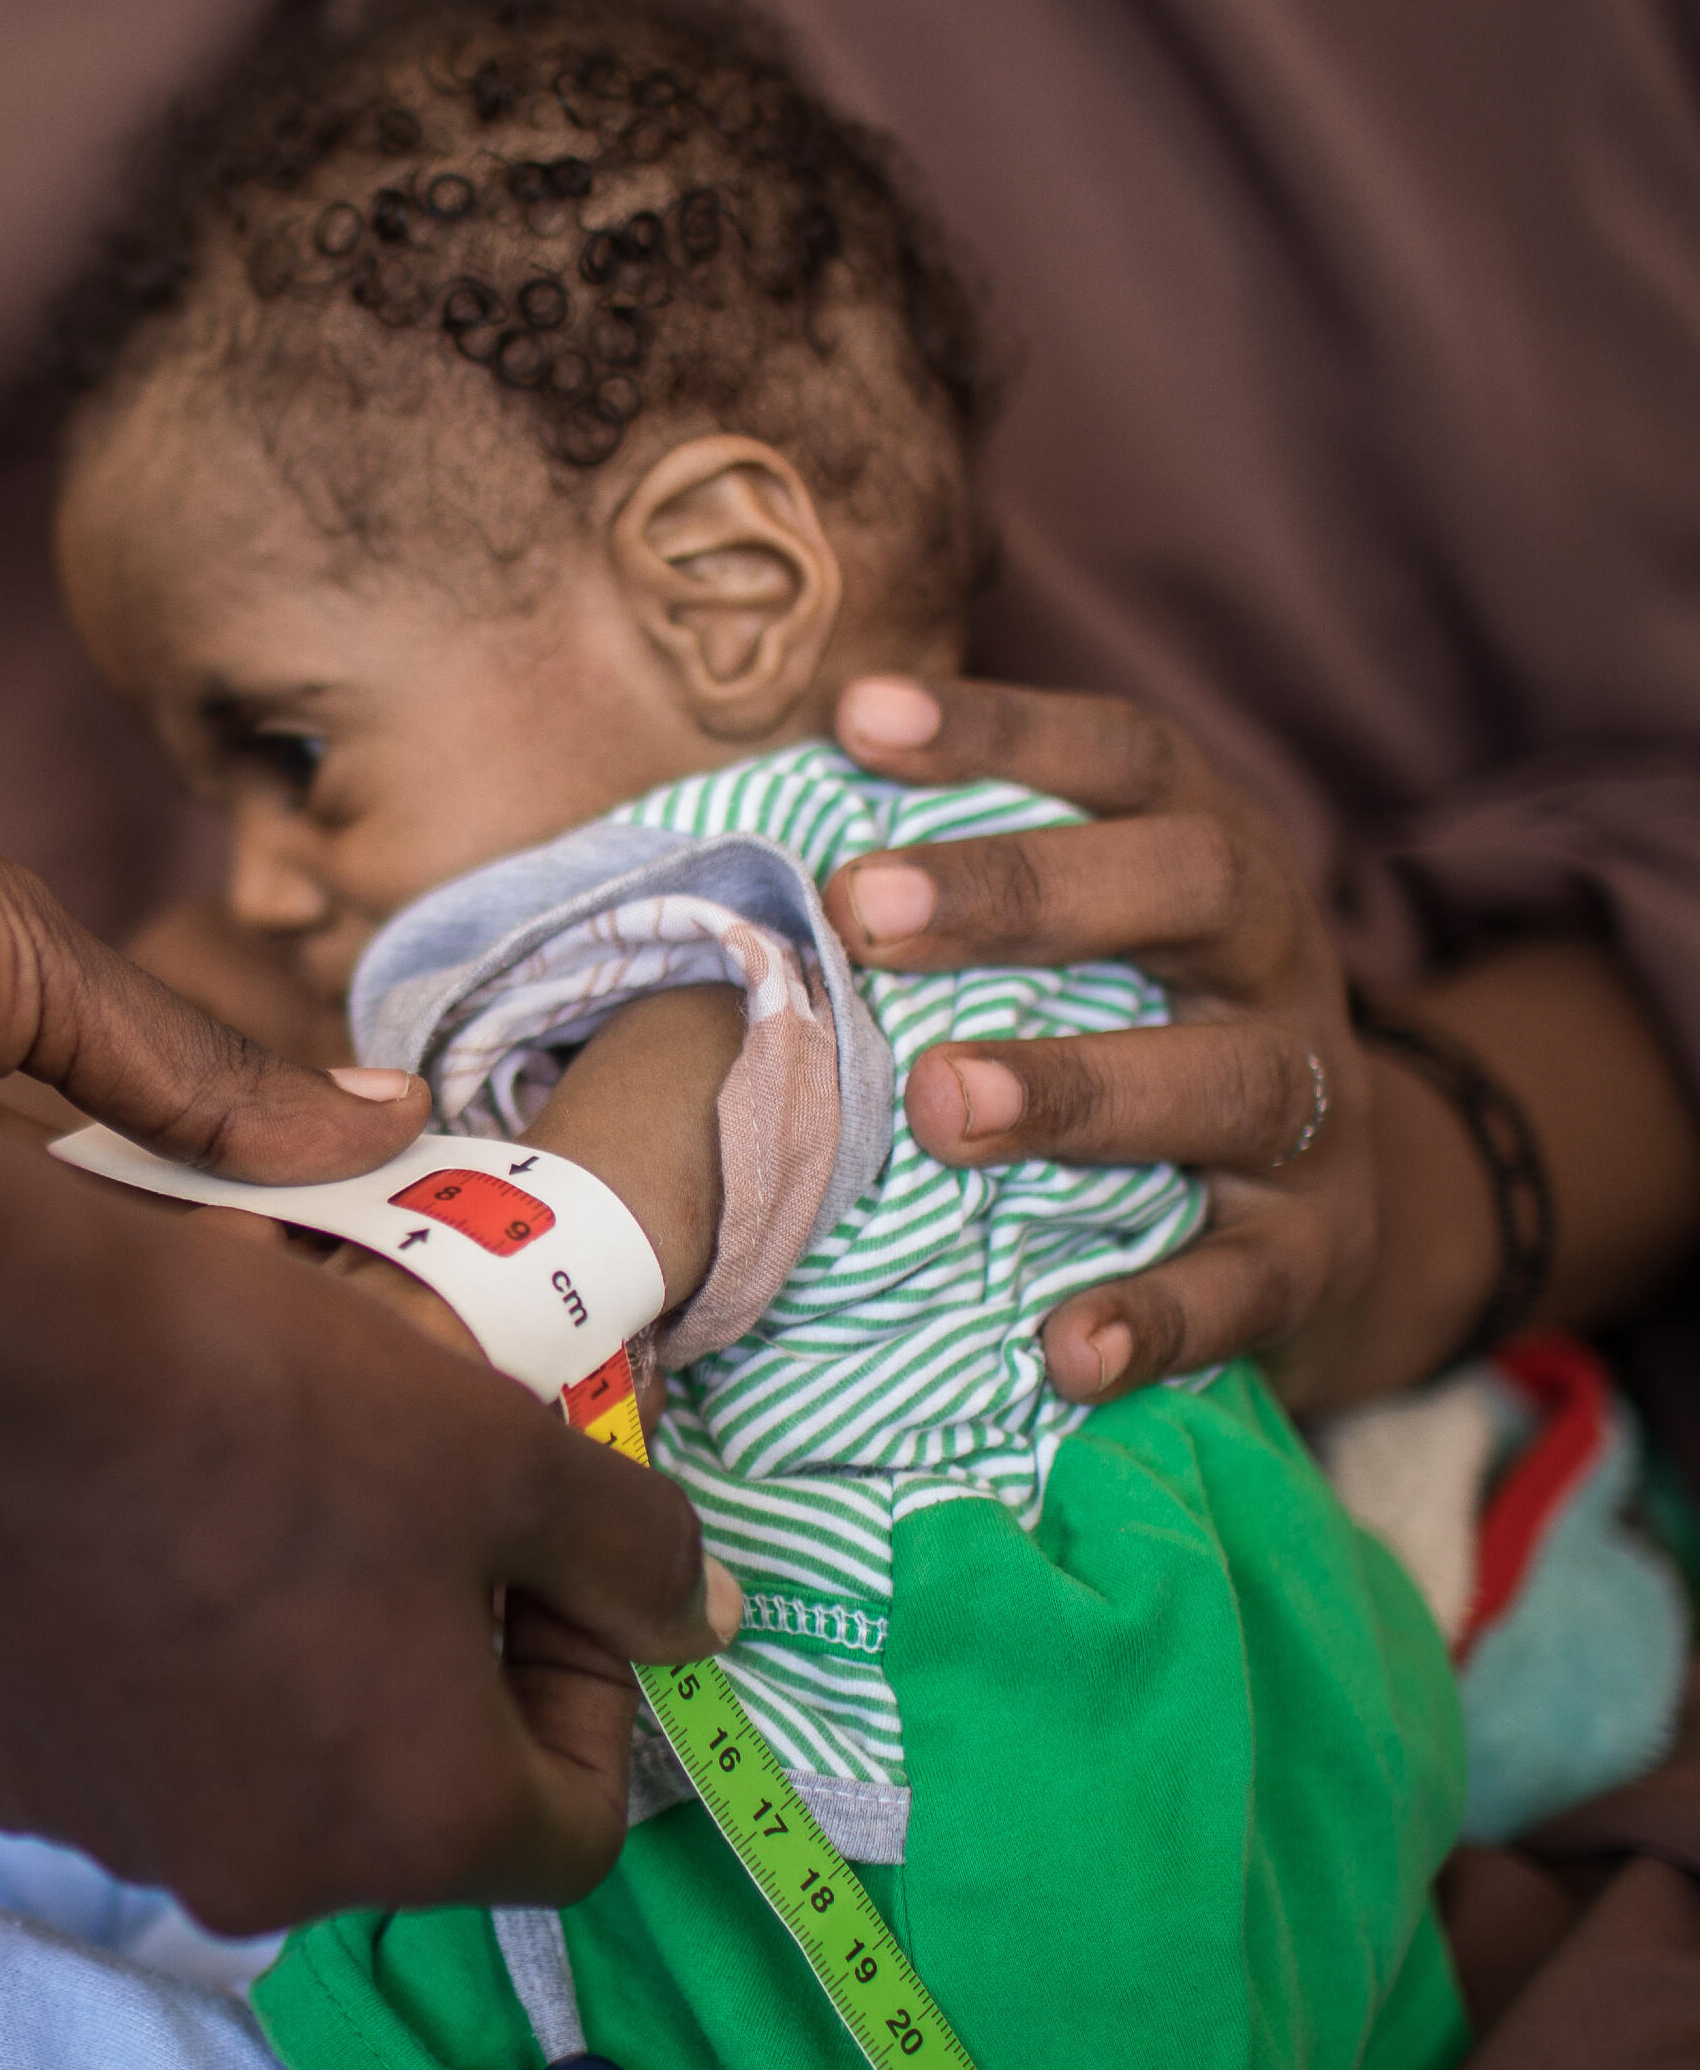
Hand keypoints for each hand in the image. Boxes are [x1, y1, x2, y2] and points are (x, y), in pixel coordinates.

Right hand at [0, 1205, 739, 1928]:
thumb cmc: (258, 1403)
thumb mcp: (503, 1450)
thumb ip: (632, 1552)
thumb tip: (701, 1620)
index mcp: (410, 1829)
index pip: (570, 1824)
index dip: (587, 1685)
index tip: (540, 1560)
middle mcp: (255, 1875)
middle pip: (399, 1796)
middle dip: (428, 1664)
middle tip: (398, 1506)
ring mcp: (106, 1826)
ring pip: (249, 1757)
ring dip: (285, 1653)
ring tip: (251, 1495)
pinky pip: (113, 1723)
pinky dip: (146, 1643)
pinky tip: (126, 1513)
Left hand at [823, 676, 1373, 1402]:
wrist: (1328, 1213)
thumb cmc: (1136, 1040)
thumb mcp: (1085, 949)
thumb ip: (956, 898)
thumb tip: (741, 848)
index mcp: (1212, 857)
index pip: (1123, 760)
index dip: (999, 730)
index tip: (855, 720)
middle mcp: (1279, 962)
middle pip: (1189, 885)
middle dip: (1026, 892)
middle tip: (862, 909)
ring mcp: (1315, 1108)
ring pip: (1228, 1081)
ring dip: (1079, 1089)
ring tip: (939, 1105)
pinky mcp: (1319, 1254)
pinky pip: (1250, 1285)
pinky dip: (1159, 1315)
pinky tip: (1062, 1348)